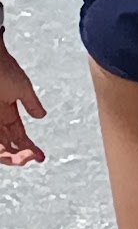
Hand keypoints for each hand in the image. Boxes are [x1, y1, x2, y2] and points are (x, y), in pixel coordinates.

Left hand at [0, 46, 45, 165]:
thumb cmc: (2, 68)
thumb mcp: (22, 87)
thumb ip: (31, 103)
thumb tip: (42, 115)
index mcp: (6, 113)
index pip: (18, 136)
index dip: (29, 148)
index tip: (40, 157)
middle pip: (7, 146)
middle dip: (19, 156)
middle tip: (30, 160)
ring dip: (10, 157)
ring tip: (22, 160)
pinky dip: (0, 151)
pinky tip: (9, 154)